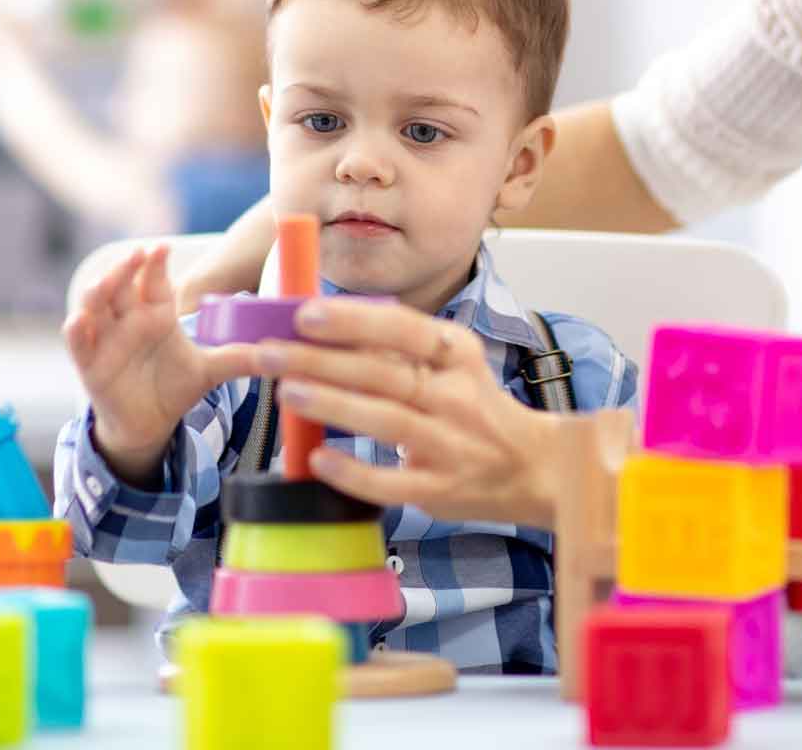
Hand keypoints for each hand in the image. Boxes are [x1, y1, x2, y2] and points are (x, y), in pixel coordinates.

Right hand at [64, 245, 256, 484]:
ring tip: (106, 282)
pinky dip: (76, 332)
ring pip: (96, 308)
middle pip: (122, 286)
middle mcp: (128, 321)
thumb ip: (239, 358)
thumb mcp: (210, 371)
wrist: (149, 424)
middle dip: (126, 269)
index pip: (153, 281)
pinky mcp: (91, 365)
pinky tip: (78, 322)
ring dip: (98, 293)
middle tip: (137, 254)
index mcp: (156, 314)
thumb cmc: (174, 387)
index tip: (162, 247)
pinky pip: (79, 344)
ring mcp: (106, 341)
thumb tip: (280, 353)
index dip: (155, 264)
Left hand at [256, 298, 565, 528]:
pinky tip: (319, 460)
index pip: (402, 328)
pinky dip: (354, 471)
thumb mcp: (453, 363)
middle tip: (269, 351)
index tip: (304, 313)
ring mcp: (449, 444)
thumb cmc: (475, 408)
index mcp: (456, 355)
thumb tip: (323, 323)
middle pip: (382, 372)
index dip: (352, 320)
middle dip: (321, 359)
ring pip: (386, 420)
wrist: (532, 467)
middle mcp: (456, 395)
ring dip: (334, 405)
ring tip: (287, 392)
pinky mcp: (440, 489)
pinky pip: (391, 482)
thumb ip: (399, 347)